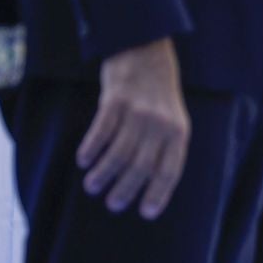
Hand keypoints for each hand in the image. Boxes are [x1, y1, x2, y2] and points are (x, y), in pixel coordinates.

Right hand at [77, 37, 189, 218]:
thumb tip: (147, 184)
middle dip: (126, 189)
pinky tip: (84, 160)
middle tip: (113, 205)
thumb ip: (163, 145)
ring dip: (104, 174)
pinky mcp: (116, 100)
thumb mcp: (172, 117)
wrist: (146, 49)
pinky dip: (92, 149)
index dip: (159, 193)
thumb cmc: (158, 92)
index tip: (146, 213)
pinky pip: (102, 131)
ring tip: (93, 187)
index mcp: (178, 131)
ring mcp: (138, 111)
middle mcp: (161, 123)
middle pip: (142, 166)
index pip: (170, 169)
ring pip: (119, 152)